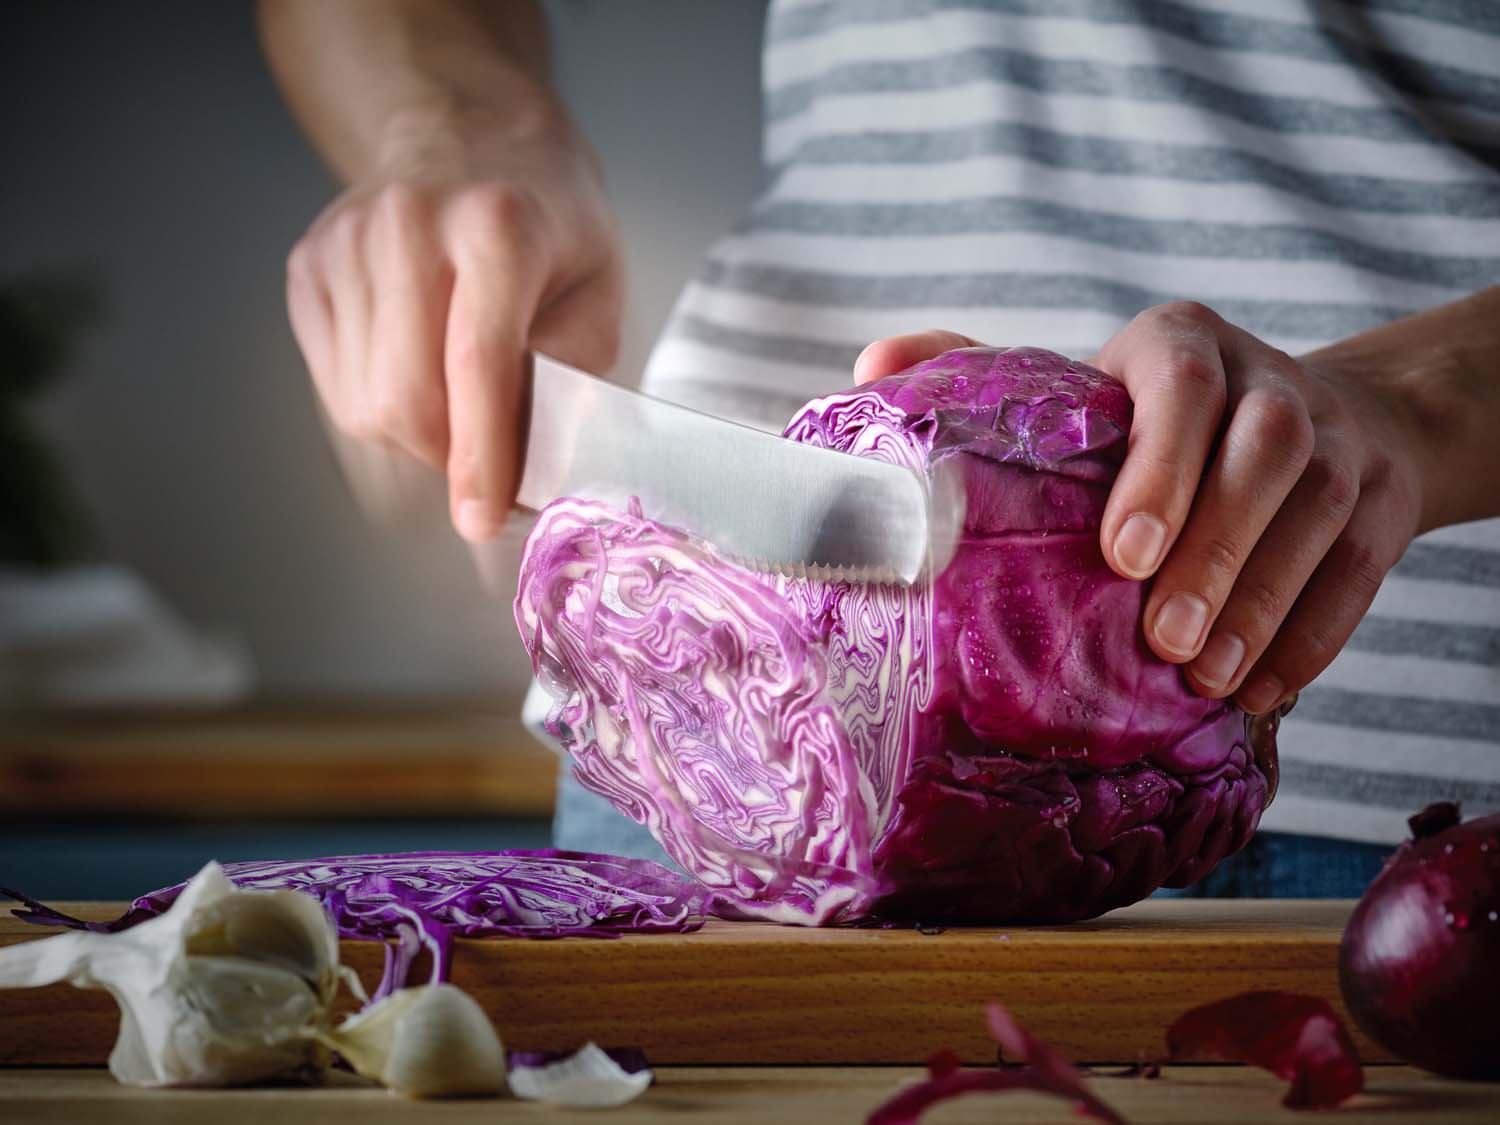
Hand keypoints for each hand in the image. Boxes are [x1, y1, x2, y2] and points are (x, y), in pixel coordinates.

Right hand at [286, 122, 622, 541]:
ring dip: (415, 436)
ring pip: (362, 403)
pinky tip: (417, 372)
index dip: (481, 457)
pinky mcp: (308, 265)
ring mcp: (345, 241)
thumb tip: (535, 478)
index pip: (478, 365)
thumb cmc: (549, 227)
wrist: (469, 138)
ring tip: (457, 405)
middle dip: (447, 458)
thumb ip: (571, 382)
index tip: (482, 518)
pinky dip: (379, 407)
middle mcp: (408, 224)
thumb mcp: (598, 294)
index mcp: (497, 226)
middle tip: (486, 465)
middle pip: (403, 397)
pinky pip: (334, 383)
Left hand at [853, 307, 1431, 714]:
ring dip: (1264, 605)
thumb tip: (870, 368)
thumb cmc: (1156, 419)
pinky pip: (1361, 571)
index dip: (1160, 467)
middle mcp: (1269, 382)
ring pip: (1319, 515)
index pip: (1182, 387)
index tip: (1122, 555)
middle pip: (1265, 455)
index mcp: (1181, 345)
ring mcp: (1340, 441)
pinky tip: (1260, 692)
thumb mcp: (1083, 385)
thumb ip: (981, 376)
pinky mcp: (1383, 503)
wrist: (1322, 416)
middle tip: (1163, 642)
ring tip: (1206, 680)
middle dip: (1217, 551)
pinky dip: (1314, 636)